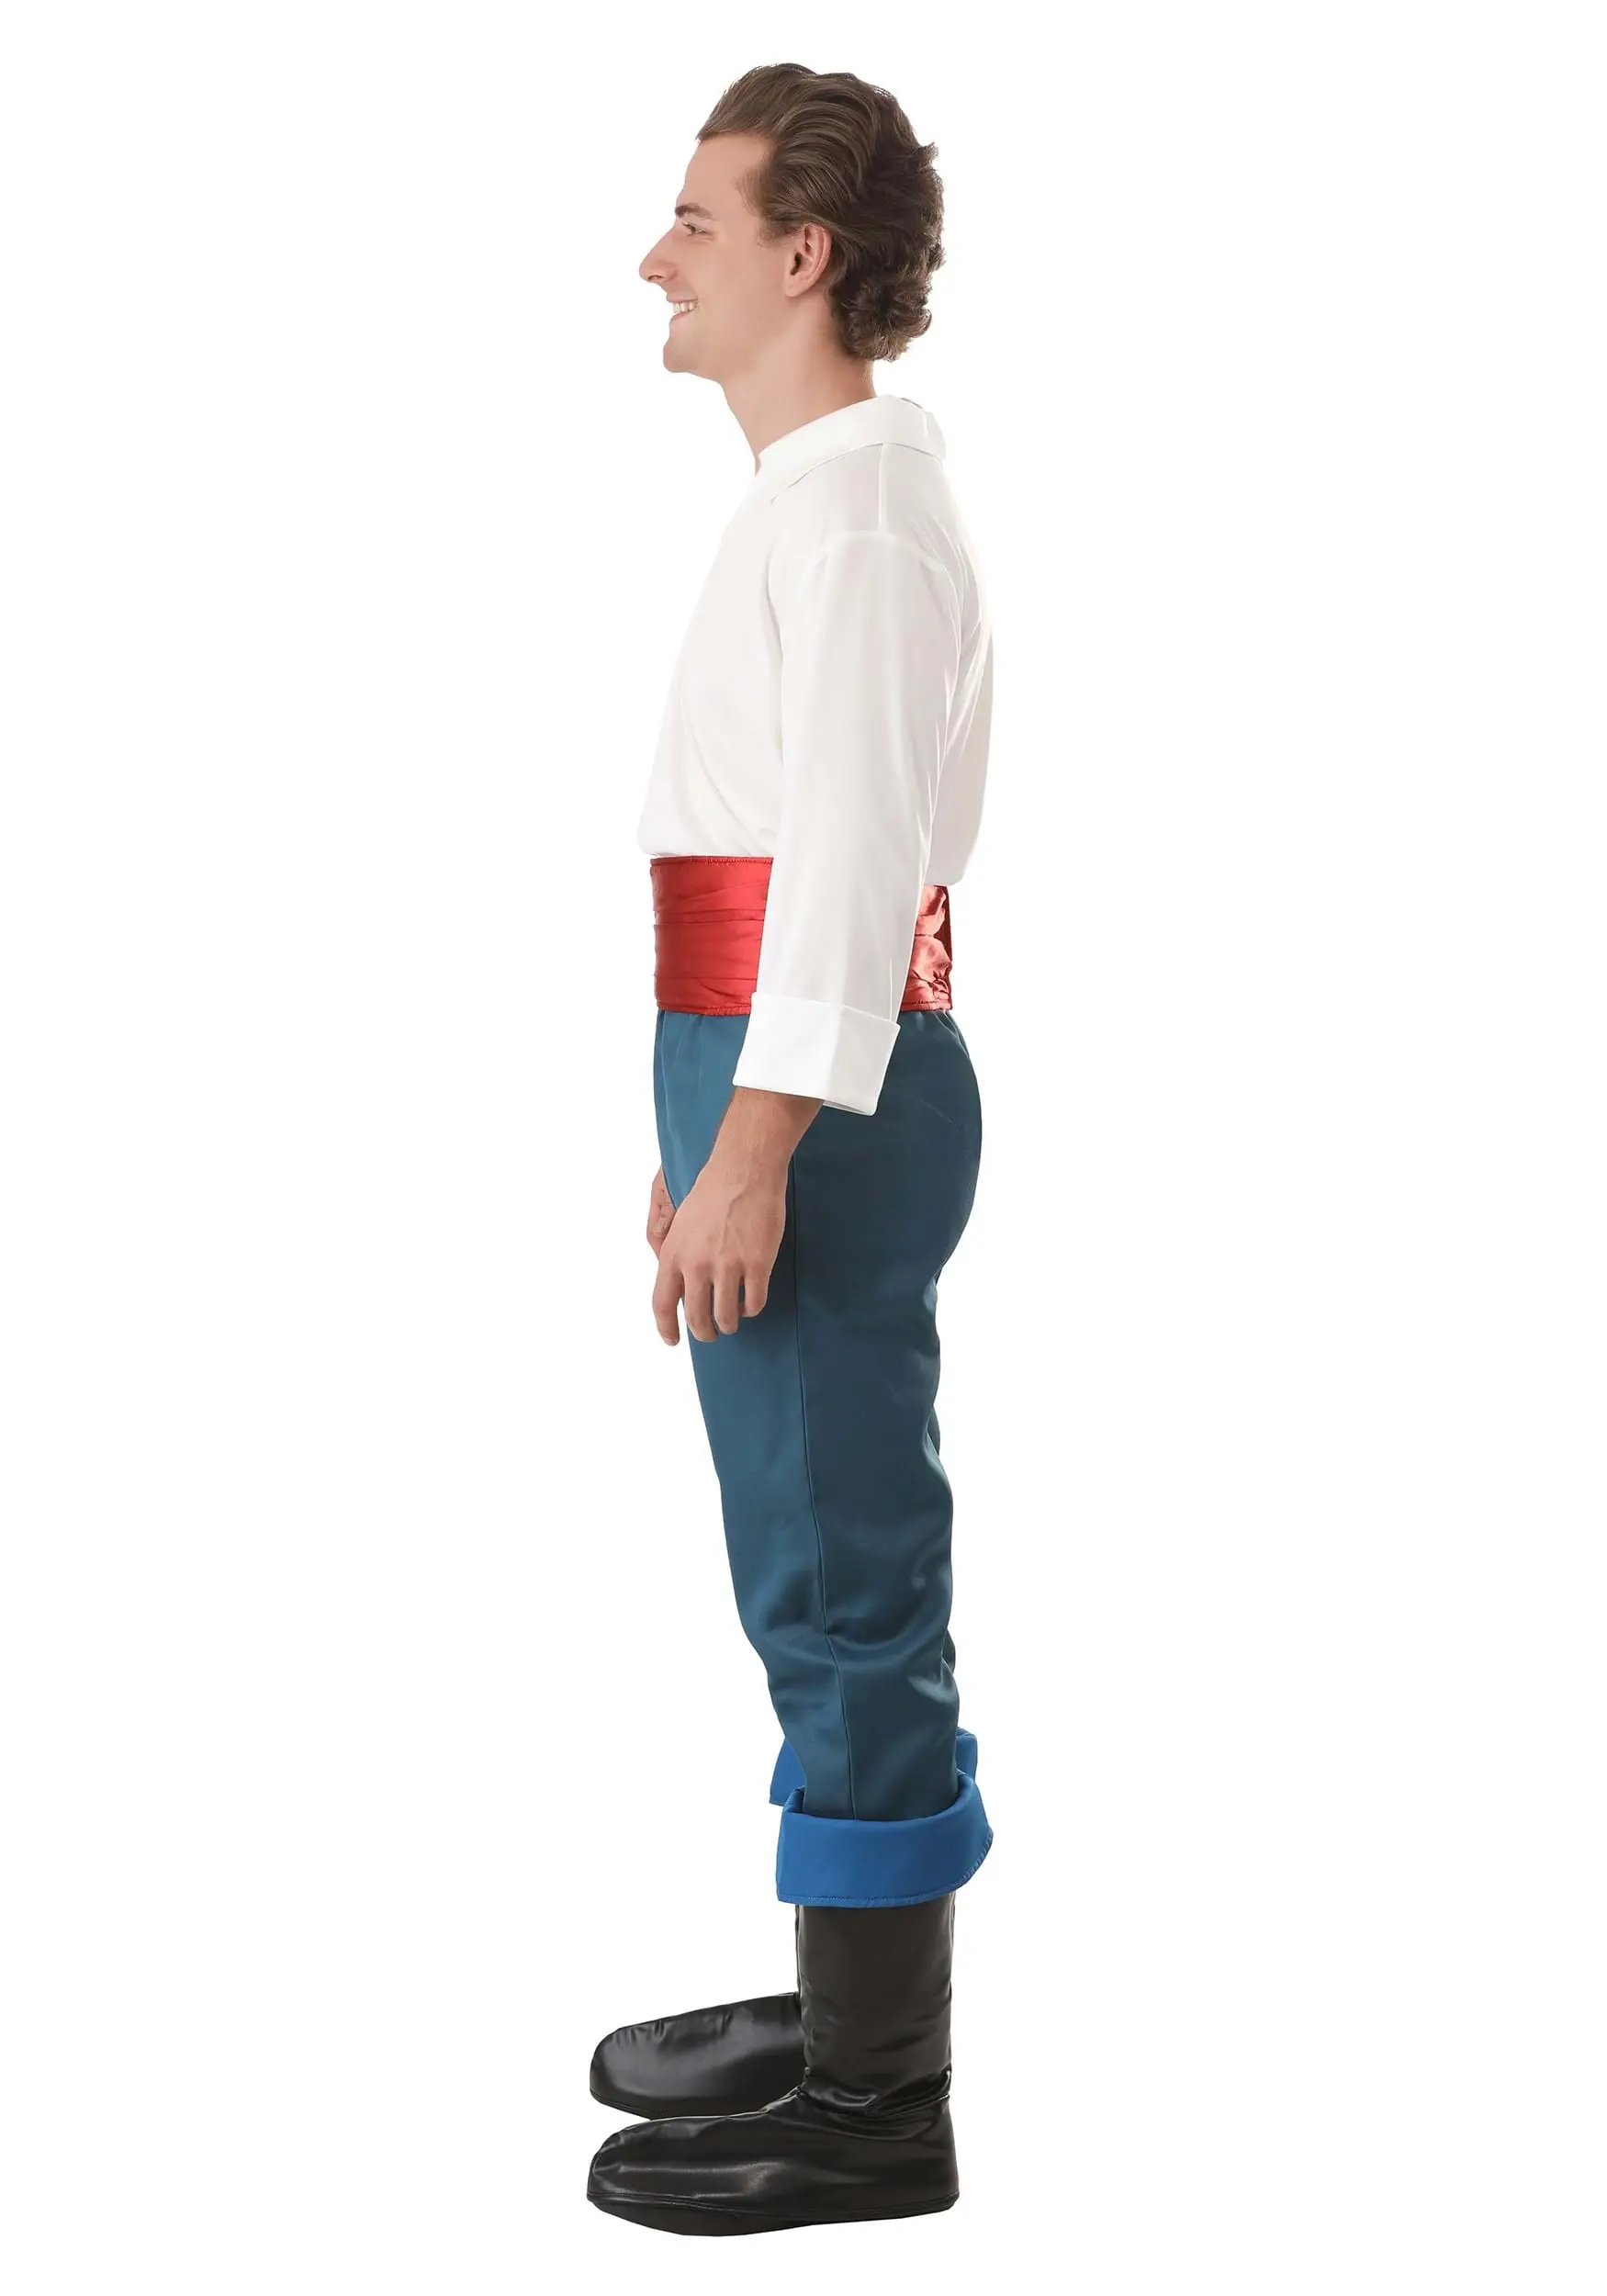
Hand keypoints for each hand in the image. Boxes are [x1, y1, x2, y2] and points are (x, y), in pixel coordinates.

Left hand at [651, 1150, 785, 1344]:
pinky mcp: (757, 1264)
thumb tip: (681, 1289)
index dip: (666, 1328)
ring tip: (733, 1320)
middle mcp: (697, 1265)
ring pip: (726, 1317)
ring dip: (729, 1324)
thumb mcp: (680, 1225)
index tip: (673, 1341)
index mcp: (673, 1255)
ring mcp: (727, 1266)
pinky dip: (752, 1309)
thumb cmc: (711, 1193)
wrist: (743, 1171)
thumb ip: (678, 1257)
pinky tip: (751, 1302)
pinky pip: (754, 1303)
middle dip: (704, 1333)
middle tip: (711, 1334)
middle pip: (697, 1318)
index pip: (662, 1304)